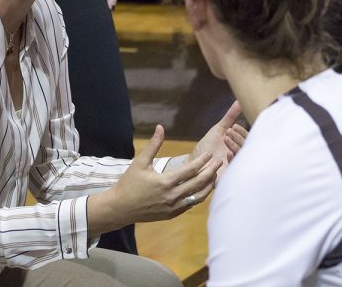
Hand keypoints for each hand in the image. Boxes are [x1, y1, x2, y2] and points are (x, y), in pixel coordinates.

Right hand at [88, 125, 221, 234]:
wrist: (120, 208)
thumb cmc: (129, 183)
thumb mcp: (140, 162)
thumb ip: (153, 145)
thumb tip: (161, 127)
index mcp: (165, 182)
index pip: (191, 170)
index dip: (203, 161)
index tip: (210, 154)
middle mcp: (172, 196)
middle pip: (199, 183)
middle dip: (211, 171)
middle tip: (220, 162)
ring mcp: (174, 207)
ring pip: (198, 196)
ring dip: (208, 185)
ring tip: (215, 175)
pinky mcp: (172, 214)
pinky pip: (191, 205)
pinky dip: (199, 196)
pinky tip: (203, 188)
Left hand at [192, 101, 247, 181]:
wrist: (195, 160)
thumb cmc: (208, 145)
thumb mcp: (220, 128)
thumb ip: (231, 116)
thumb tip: (239, 101)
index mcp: (240, 146)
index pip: (248, 140)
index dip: (243, 133)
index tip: (234, 126)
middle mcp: (240, 157)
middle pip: (247, 148)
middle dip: (239, 138)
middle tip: (230, 131)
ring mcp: (235, 166)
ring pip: (242, 158)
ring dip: (235, 146)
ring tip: (226, 138)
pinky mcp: (229, 176)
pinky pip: (236, 170)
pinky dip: (233, 161)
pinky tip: (227, 154)